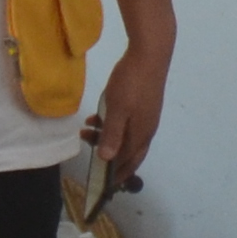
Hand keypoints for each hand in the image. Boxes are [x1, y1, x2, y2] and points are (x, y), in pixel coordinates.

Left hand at [81, 41, 166, 192]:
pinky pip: (127, 123)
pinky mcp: (145, 104)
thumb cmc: (131, 83)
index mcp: (141, 134)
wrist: (150, 54)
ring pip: (127, 136)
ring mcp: (147, 116)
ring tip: (87, 128)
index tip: (104, 183)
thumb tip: (106, 159)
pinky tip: (98, 115)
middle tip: (86, 144)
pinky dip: (113, 125)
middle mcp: (147, 129)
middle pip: (129, 152)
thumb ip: (112, 135)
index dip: (117, 174)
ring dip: (107, 137)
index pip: (129, 162)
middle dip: (109, 155)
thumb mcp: (117, 110)